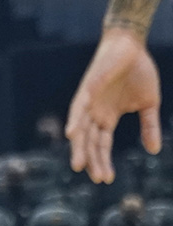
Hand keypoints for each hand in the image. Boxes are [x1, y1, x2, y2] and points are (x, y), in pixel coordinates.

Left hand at [67, 27, 162, 183]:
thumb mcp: (149, 104)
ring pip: (81, 129)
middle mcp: (94, 112)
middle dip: (92, 160)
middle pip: (90, 142)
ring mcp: (89, 101)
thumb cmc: (138, 72)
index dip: (103, 161)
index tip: (107, 179)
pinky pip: (78, 107)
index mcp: (107, 117)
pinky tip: (71, 134)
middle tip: (96, 178)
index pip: (102, 145)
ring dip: (79, 147)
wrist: (132, 46)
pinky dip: (75, 120)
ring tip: (78, 165)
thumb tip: (154, 150)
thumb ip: (149, 126)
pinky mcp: (87, 88)